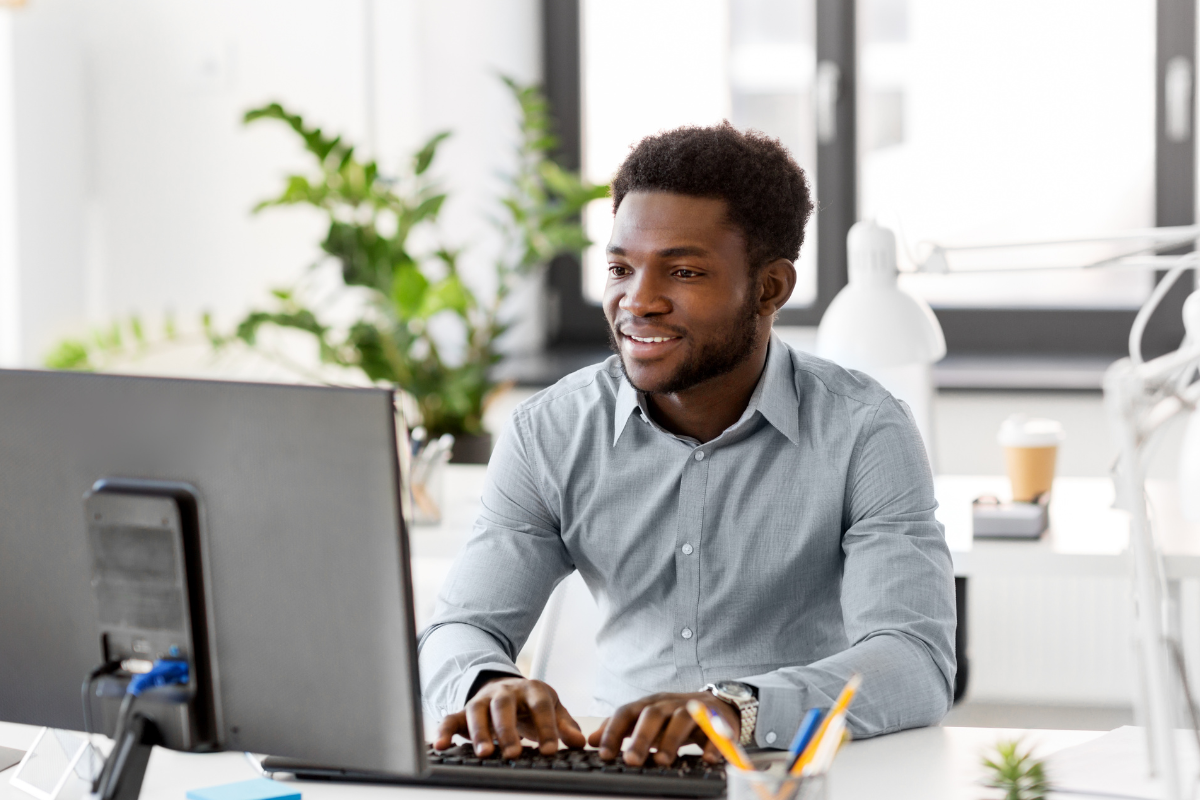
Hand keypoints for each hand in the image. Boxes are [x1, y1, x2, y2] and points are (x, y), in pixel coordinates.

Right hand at [434, 676, 585, 758]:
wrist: (508, 687)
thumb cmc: (532, 704)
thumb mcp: (553, 710)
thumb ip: (565, 726)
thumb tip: (580, 743)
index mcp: (531, 689)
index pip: (540, 706)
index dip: (546, 727)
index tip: (551, 750)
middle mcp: (505, 692)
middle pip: (504, 706)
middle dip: (508, 730)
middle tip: (514, 754)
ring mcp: (482, 700)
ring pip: (477, 711)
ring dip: (479, 732)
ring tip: (484, 754)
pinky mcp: (464, 711)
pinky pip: (451, 719)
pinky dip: (444, 731)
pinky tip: (441, 746)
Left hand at [586, 692, 739, 766]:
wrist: (718, 704)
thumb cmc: (675, 716)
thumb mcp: (647, 718)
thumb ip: (621, 728)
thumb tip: (592, 740)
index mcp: (650, 704)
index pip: (627, 712)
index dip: (614, 731)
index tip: (604, 754)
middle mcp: (670, 703)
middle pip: (653, 715)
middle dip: (641, 738)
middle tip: (631, 761)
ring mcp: (694, 709)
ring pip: (682, 719)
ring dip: (671, 740)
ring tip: (662, 761)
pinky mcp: (717, 720)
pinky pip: (715, 730)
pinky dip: (712, 744)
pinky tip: (706, 759)